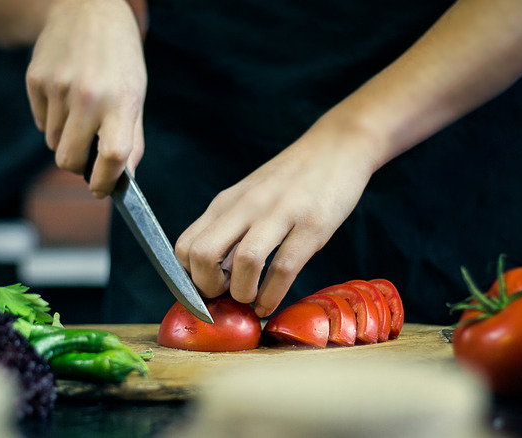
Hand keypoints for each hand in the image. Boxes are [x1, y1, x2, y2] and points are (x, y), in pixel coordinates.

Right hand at [26, 0, 146, 196]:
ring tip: (80, 112)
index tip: (100, 190)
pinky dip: (52, 120)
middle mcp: (89, 95)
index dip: (105, 182)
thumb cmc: (119, 60)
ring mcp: (58, 87)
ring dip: (66, 139)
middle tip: (87, 157)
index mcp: (122, 101)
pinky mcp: (35, 80)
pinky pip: (41, 123)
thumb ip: (132, 140)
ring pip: (54, 143)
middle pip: (70, 160)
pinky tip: (65, 95)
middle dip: (77, 167)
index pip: (113, 155)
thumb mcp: (136, 95)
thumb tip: (124, 180)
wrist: (88, 10)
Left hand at [175, 111, 381, 316]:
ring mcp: (280, 214)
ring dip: (243, 293)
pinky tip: (270, 304)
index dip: (188, 278)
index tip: (205, 291)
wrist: (337, 146)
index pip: (185, 246)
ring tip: (251, 300)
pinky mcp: (312, 225)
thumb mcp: (250, 196)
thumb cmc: (292, 180)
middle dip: (208, 289)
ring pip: (244, 262)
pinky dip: (272, 296)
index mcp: (227, 202)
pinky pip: (284, 268)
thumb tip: (214, 275)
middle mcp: (247, 206)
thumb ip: (231, 227)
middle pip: (203, 254)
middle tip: (225, 297)